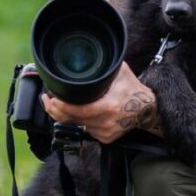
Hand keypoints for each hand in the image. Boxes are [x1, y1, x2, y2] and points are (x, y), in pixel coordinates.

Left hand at [41, 62, 163, 143]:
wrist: (148, 109)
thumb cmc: (133, 89)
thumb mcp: (121, 72)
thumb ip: (105, 67)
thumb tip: (87, 56)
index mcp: (110, 106)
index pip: (79, 110)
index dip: (62, 107)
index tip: (52, 98)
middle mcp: (107, 122)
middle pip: (74, 120)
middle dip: (56, 111)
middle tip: (47, 100)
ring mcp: (107, 132)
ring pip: (78, 126)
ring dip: (65, 117)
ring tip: (57, 106)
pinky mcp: (107, 138)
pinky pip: (86, 131)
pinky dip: (79, 123)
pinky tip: (75, 115)